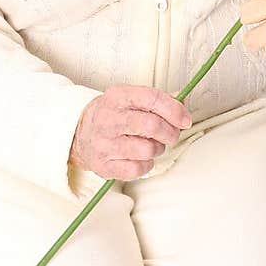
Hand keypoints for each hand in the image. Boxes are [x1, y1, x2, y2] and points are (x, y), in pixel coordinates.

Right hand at [69, 85, 191, 180]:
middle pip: (152, 126)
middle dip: (170, 132)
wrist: (80, 134)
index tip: (185, 120)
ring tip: (151, 145)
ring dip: (158, 149)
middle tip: (171, 135)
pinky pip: (138, 169)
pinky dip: (146, 165)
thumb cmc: (114, 116)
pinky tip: (140, 157)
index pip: (152, 98)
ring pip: (147, 149)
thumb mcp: (132, 99)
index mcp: (117, 96)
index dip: (175, 110)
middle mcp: (108, 119)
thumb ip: (158, 100)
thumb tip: (183, 104)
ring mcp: (104, 143)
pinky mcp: (103, 165)